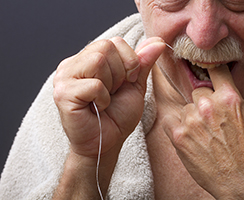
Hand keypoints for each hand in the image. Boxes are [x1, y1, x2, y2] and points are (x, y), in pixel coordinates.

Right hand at [53, 37, 164, 158]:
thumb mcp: (135, 86)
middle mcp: (73, 64)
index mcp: (88, 59)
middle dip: (120, 74)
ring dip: (110, 85)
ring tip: (104, 99)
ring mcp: (64, 77)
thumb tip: (158, 41)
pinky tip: (97, 108)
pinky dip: (103, 99)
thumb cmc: (118, 116)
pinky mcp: (62, 93)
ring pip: (97, 60)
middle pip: (105, 47)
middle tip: (113, 93)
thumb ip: (143, 62)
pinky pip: (93, 85)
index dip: (129, 62)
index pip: (114, 42)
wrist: (107, 142)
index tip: (126, 83)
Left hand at [163, 65, 243, 198]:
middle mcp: (208, 105)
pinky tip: (183, 133)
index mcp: (230, 98)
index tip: (209, 75)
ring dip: (191, 117)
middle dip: (204, 102)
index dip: (213, 72)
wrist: (243, 183)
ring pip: (185, 108)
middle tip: (210, 118)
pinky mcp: (179, 136)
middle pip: (198, 91)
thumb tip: (235, 99)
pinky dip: (174, 125)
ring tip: (202, 134)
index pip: (216, 72)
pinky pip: (169, 120)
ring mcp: (192, 120)